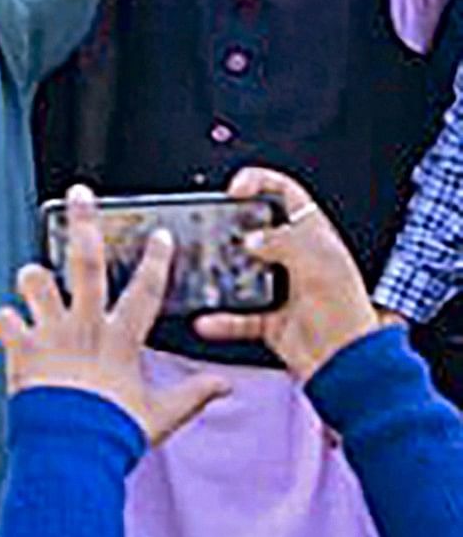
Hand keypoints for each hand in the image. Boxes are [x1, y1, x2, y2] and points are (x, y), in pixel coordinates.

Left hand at [0, 187, 234, 445]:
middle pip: (86, 262)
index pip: (147, 290)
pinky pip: (2, 316)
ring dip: (32, 277)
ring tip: (34, 280)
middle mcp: (85, 326)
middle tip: (80, 195)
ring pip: (34, 279)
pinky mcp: (19, 345)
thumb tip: (225, 386)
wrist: (71, 450)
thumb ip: (193, 393)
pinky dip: (4, 319)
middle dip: (84, 224)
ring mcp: (50, 332)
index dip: (157, 260)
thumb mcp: (163, 413)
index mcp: (121, 339)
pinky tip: (10, 326)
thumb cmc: (114, 431)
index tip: (160, 235)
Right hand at [192, 166, 402, 382]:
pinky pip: (238, 315)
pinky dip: (221, 319)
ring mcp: (283, 290)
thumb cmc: (345, 314)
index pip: (287, 194)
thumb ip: (282, 241)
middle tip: (211, 230)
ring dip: (219, 274)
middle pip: (256, 231)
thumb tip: (250, 240)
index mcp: (315, 238)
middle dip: (229, 229)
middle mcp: (297, 260)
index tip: (234, 190)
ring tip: (201, 271)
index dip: (260, 182)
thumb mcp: (319, 263)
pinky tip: (207, 319)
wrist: (348, 366)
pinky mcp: (271, 320)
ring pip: (241, 271)